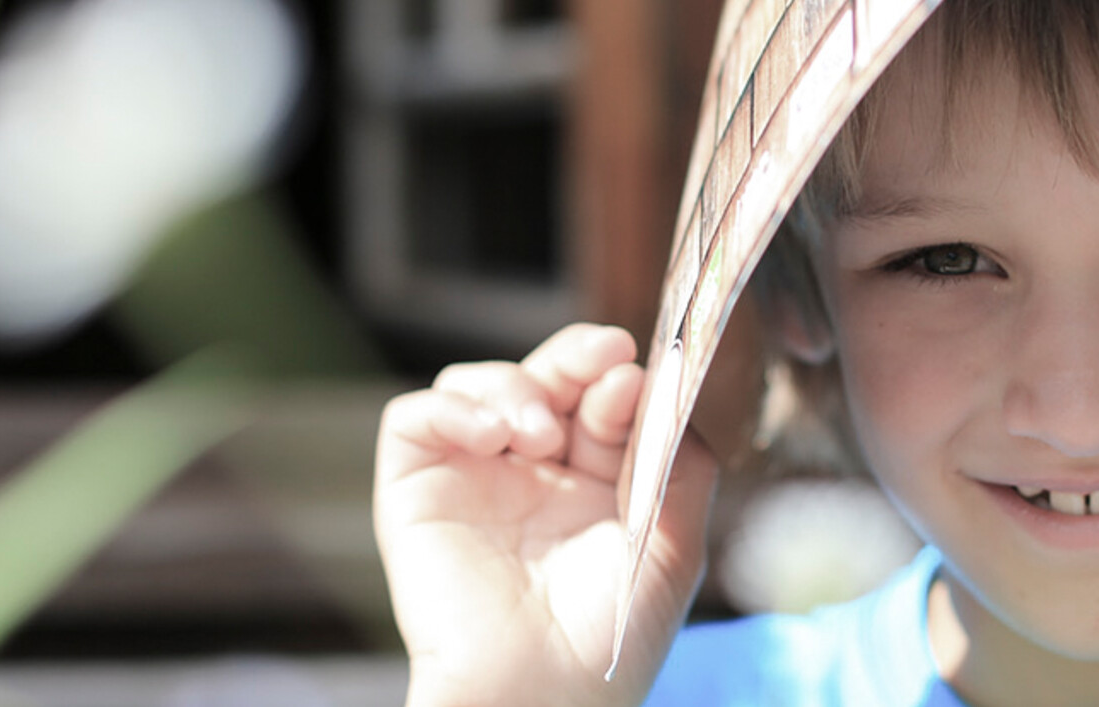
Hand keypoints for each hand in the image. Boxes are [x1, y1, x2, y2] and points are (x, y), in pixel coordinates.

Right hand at [374, 323, 719, 706]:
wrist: (540, 691)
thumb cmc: (611, 635)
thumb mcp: (675, 544)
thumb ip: (682, 464)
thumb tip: (666, 386)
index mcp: (597, 484)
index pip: (603, 400)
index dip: (620, 378)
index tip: (635, 376)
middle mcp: (533, 473)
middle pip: (545, 376)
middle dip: (574, 357)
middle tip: (603, 356)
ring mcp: (474, 476)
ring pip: (482, 383)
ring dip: (516, 385)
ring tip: (540, 434)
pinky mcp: (416, 489)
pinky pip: (416, 416)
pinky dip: (453, 406)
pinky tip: (493, 434)